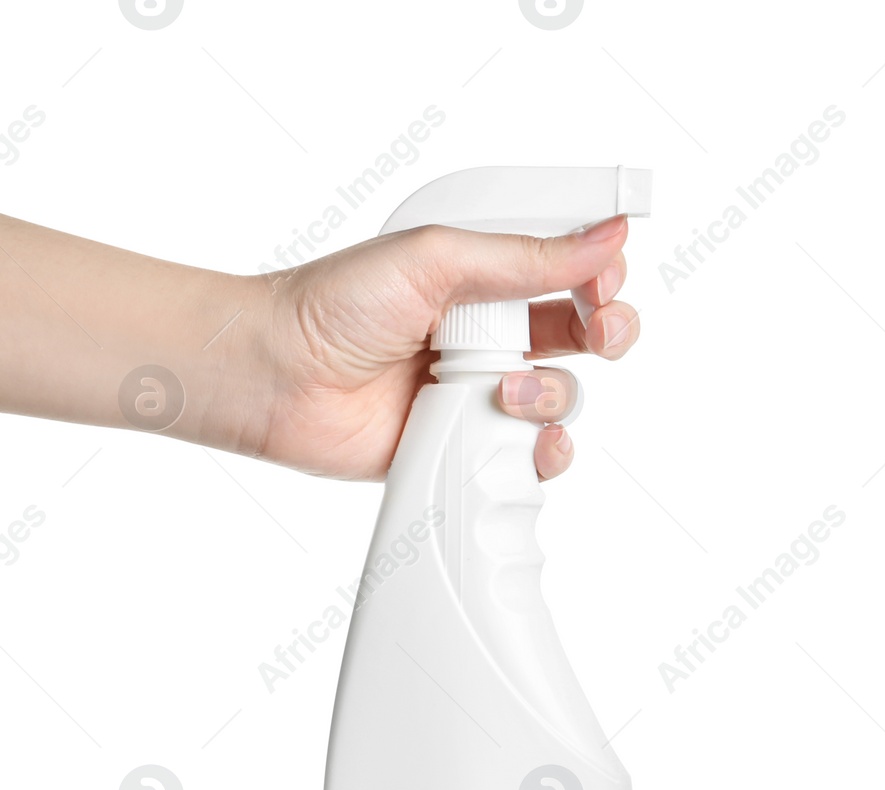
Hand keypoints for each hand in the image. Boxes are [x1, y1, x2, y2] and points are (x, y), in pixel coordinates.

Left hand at [251, 215, 637, 481]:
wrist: (276, 375)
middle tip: (601, 331)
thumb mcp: (435, 259)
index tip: (603, 283)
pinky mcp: (460, 445)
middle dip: (609, 331)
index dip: (601, 276)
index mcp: (484, 276)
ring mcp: (476, 392)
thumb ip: (525, 256)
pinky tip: (521, 442)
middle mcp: (487, 332)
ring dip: (552, 394)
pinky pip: (524, 455)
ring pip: (561, 397)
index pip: (571, 271)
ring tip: (504, 391)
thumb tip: (607, 237)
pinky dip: (538, 454)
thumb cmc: (333, 304)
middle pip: (585, 334)